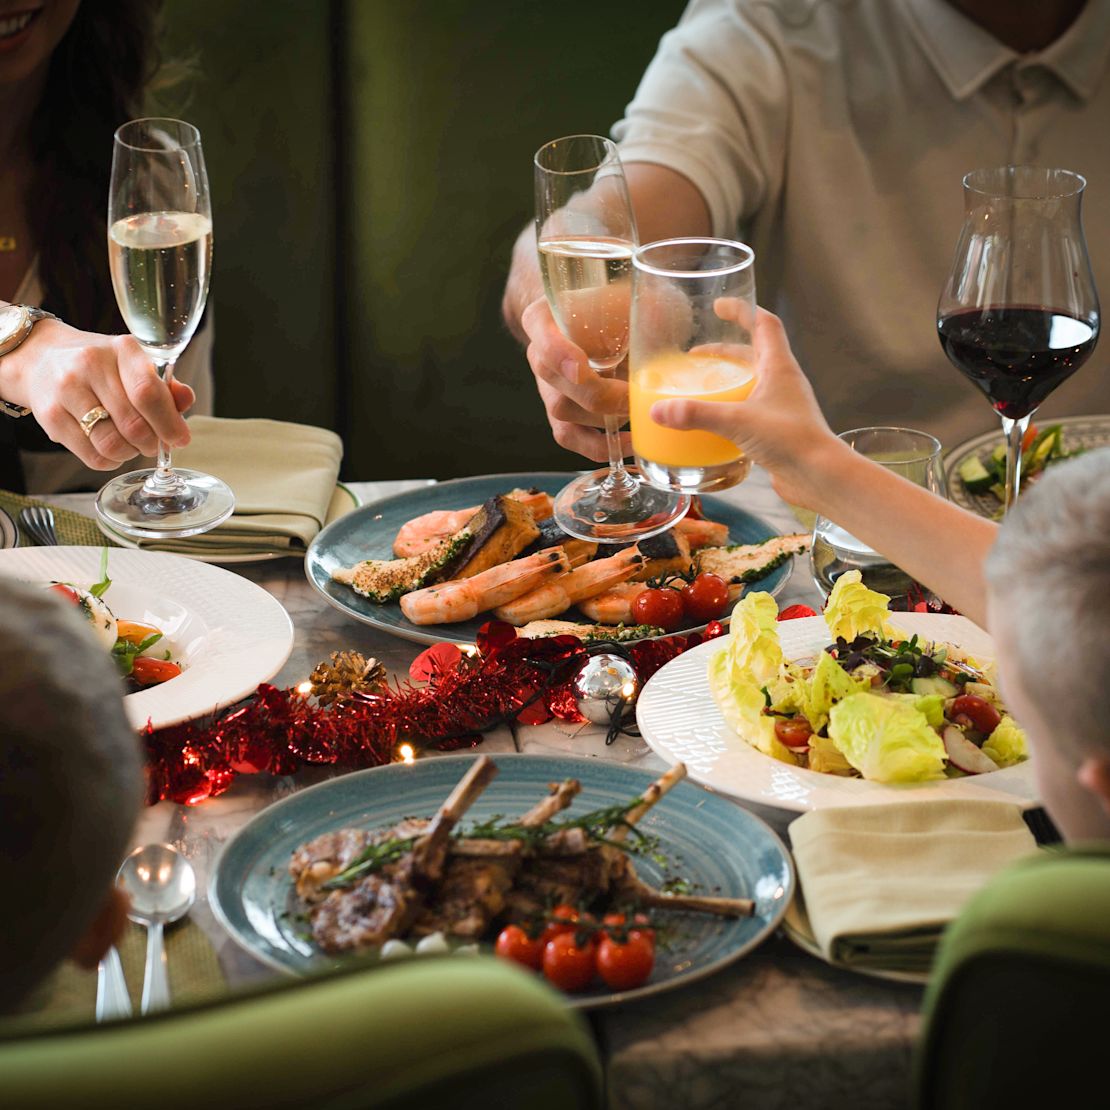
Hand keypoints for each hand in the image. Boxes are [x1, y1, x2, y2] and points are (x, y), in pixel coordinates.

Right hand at [2, 319, 192, 469]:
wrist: (41, 358)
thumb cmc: (100, 366)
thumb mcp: (133, 364)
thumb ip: (164, 385)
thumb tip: (186, 400)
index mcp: (122, 349)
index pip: (148, 392)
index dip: (169, 423)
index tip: (180, 439)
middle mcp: (91, 365)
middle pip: (133, 424)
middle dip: (152, 443)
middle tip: (154, 444)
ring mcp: (67, 390)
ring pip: (112, 444)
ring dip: (131, 453)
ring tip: (132, 446)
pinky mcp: (50, 415)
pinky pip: (91, 455)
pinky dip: (110, 460)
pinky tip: (111, 450)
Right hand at [520, 295, 629, 462]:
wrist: (612, 327)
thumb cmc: (623, 308)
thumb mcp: (635, 297)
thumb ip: (645, 307)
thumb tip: (659, 324)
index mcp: (545, 317)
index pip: (538, 330)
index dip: (558, 352)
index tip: (581, 368)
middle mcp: (539, 354)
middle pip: (555, 381)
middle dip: (598, 394)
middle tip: (635, 395)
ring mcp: (548, 389)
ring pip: (565, 413)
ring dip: (606, 416)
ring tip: (641, 407)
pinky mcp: (561, 417)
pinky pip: (571, 439)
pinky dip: (600, 446)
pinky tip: (631, 441)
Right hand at [649, 307, 844, 508]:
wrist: (819, 476)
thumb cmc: (790, 440)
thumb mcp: (737, 421)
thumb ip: (697, 414)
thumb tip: (659, 410)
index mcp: (779, 367)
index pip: (764, 324)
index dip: (742, 310)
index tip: (719, 307)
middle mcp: (782, 382)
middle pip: (753, 354)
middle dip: (724, 351)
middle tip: (696, 355)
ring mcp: (781, 406)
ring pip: (751, 383)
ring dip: (728, 381)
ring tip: (700, 388)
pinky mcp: (776, 430)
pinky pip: (750, 410)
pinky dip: (731, 409)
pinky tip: (713, 423)